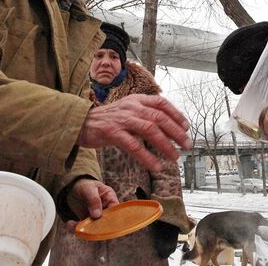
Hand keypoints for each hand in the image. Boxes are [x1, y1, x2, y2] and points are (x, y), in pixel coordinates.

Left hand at [65, 178, 118, 226]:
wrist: (74, 188)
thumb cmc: (85, 185)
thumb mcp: (89, 188)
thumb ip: (94, 200)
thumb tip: (97, 215)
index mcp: (110, 200)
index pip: (116, 211)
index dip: (113, 219)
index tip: (104, 224)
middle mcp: (106, 211)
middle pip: (107, 224)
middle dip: (97, 229)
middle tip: (87, 228)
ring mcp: (97, 218)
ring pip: (95, 229)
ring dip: (84, 230)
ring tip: (72, 225)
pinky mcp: (87, 223)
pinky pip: (84, 229)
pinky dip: (76, 228)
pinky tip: (69, 224)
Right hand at [77, 94, 191, 171]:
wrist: (80, 123)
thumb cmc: (107, 120)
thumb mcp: (127, 111)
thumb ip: (144, 115)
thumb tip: (168, 126)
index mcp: (136, 100)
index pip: (162, 103)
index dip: (177, 114)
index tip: (186, 127)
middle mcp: (131, 107)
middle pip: (160, 117)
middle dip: (176, 132)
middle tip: (187, 145)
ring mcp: (122, 118)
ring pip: (150, 130)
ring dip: (165, 145)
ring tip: (174, 156)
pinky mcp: (112, 132)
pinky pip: (134, 145)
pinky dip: (147, 157)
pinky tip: (155, 165)